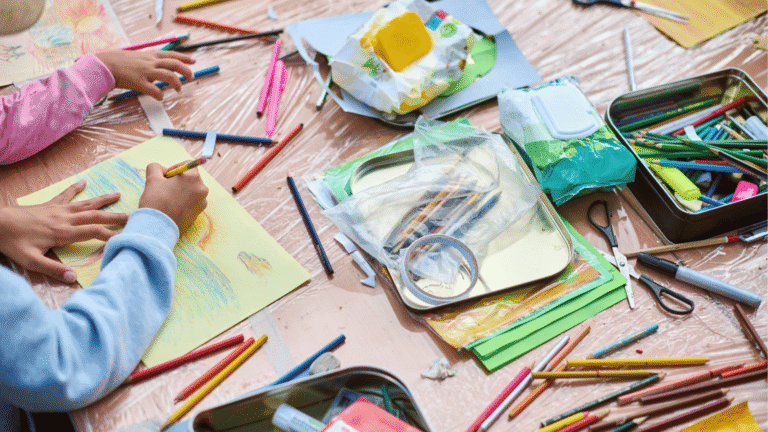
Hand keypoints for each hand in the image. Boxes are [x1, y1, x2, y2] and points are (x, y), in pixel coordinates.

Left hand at [0, 180, 128, 282]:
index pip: (93, 233)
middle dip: (114, 216)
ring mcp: (57, 210)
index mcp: (63, 233)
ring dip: (103, 200)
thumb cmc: (12, 242)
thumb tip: (73, 277)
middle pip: (94, 216)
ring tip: (118, 194)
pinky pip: (65, 195)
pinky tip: (84, 182)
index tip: (126, 238)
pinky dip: (75, 188)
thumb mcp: (30, 261)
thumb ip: (52, 269)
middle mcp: (64, 219)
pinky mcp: (49, 205)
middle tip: (132, 216)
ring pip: (85, 204)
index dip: (110, 235)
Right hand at [95, 50, 195, 99]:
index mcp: (150, 55)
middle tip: (191, 77)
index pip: (171, 54)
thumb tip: (157, 66)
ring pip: (168, 75)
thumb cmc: (119, 62)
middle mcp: (150, 62)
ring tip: (179, 89)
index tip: (194, 60)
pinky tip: (160, 97)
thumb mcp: (136, 57)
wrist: (104, 64)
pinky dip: (160, 95)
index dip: (184, 57)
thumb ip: (148, 61)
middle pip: (174, 64)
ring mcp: (145, 72)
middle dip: (186, 70)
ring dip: (177, 83)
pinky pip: (154, 90)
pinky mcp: (139, 82)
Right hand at [139, 163, 207, 232]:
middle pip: (191, 178)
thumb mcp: (152, 179)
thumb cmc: (156, 201)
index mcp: (194, 178)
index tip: (165, 176)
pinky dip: (183, 202)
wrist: (157, 227)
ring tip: (167, 199)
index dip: (175, 168)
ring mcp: (202, 203)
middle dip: (178, 180)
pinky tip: (172, 207)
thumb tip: (161, 170)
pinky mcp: (198, 214)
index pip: (188, 165)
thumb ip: (156, 168)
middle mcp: (202, 190)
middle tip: (165, 187)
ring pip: (191, 191)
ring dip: (181, 191)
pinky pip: (192, 202)